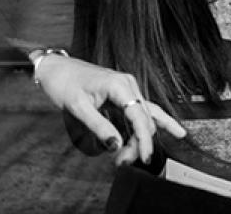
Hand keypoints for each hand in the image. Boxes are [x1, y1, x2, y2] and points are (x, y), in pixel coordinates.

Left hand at [35, 54, 185, 164]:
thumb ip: (98, 127)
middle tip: (119, 162)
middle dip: (137, 143)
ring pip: (144, 118)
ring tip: (124, 157)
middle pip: (144, 121)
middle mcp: (129, 85)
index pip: (140, 117)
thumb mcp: (77, 108)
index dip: (144, 140)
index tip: (144, 159)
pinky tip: (174, 133)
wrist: (57, 68)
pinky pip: (142, 111)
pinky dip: (150, 125)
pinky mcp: (125, 95)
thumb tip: (115, 146)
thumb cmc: (64, 84)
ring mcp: (129, 89)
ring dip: (138, 139)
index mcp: (120, 85)